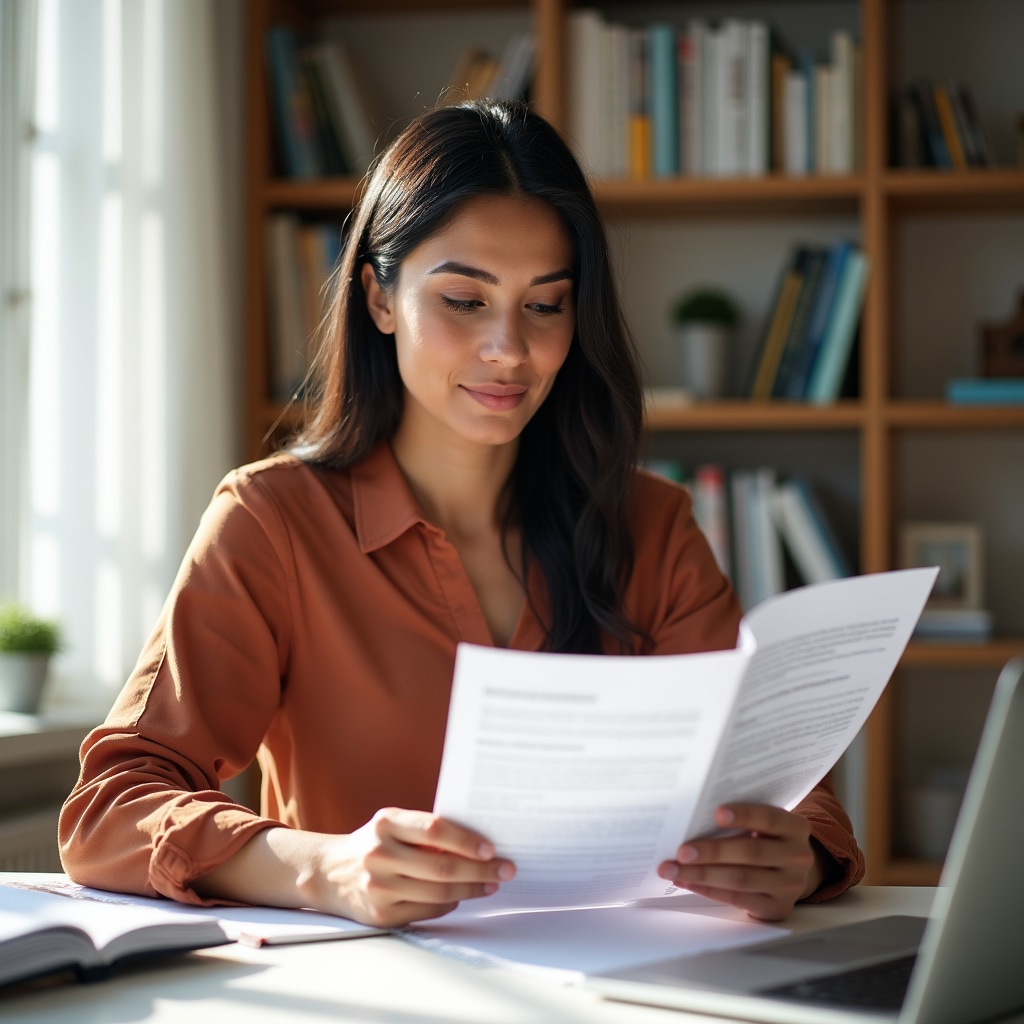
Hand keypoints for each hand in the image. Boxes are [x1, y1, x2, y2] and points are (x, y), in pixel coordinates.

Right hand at [314, 808, 515, 927]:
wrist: (329, 873)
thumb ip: (425, 831)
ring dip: (471, 890)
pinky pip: (428, 910)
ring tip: (490, 883)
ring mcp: (378, 887)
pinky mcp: (381, 914)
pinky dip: (450, 904)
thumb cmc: (374, 843)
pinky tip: (461, 897)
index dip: (465, 840)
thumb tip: (478, 843)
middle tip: (505, 869)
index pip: (433, 829)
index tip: (490, 848)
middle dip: (481, 870)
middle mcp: (379, 854)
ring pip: (439, 893)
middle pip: (442, 867)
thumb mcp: (393, 825)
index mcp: (386, 823)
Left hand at [657, 804, 823, 920]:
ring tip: (673, 869)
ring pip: (740, 879)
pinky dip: (707, 888)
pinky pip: (736, 898)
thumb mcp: (766, 824)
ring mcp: (789, 886)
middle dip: (712, 851)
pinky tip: (686, 881)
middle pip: (751, 853)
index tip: (716, 812)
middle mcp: (798, 857)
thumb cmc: (767, 838)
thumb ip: (743, 818)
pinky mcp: (775, 907)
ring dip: (702, 874)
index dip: (744, 815)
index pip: (769, 818)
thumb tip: (695, 816)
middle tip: (682, 851)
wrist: (792, 871)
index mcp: (795, 828)